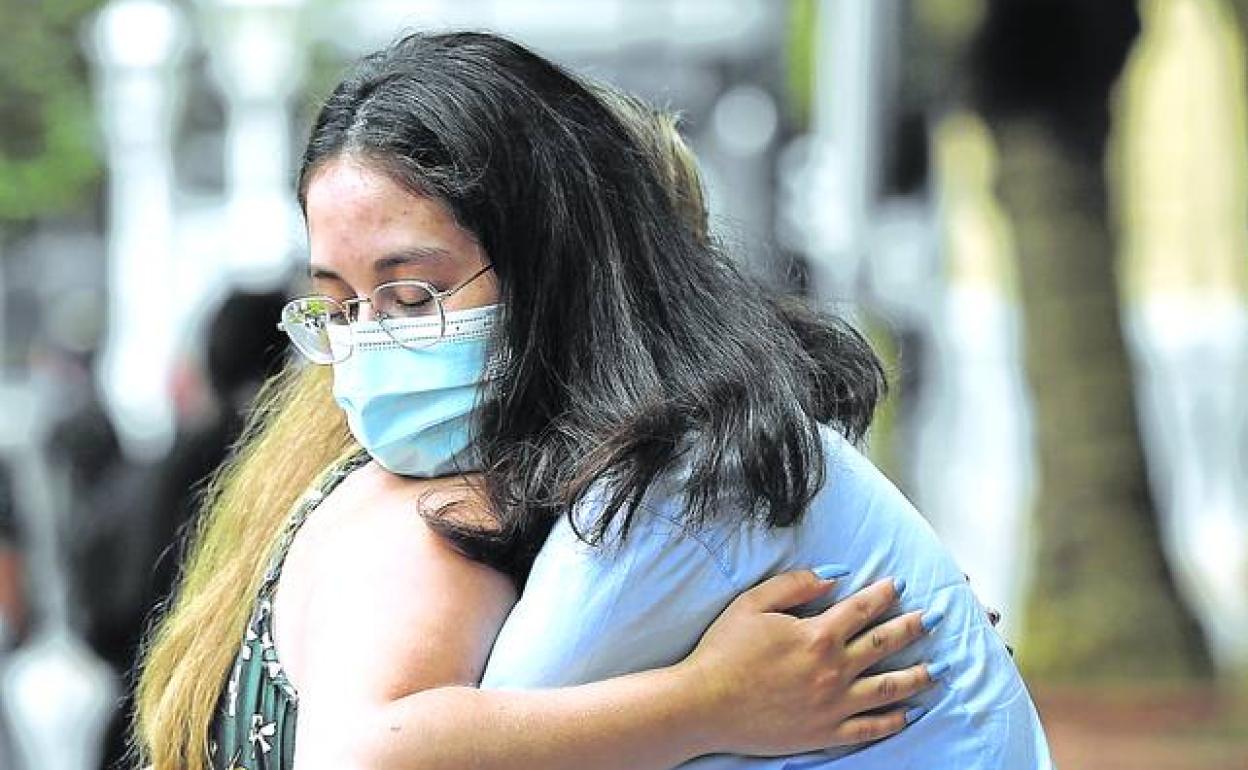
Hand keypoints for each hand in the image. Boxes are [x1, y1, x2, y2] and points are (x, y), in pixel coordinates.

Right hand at [678, 569, 935, 755]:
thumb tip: (834, 577)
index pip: (862, 608)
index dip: (884, 593)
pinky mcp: (825, 733)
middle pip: (884, 644)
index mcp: (817, 635)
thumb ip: (796, 585)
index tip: (900, 584)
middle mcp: (833, 670)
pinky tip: (908, 713)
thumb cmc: (724, 651)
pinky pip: (870, 728)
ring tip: (937, 670)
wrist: (705, 704)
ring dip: (917, 677)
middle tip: (933, 618)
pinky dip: (893, 720)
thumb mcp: (753, 603)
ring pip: (888, 689)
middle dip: (912, 628)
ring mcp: (833, 705)